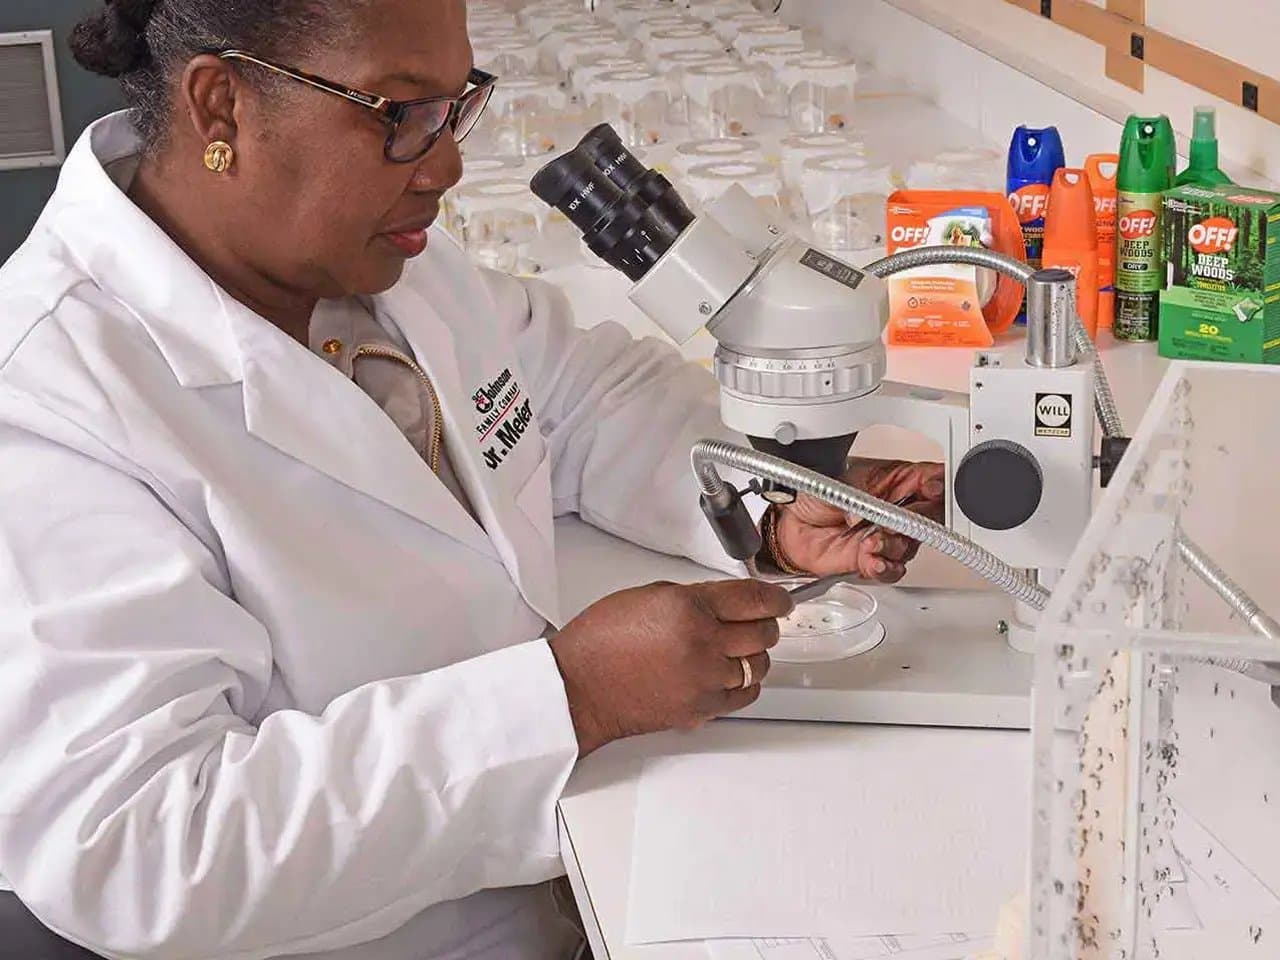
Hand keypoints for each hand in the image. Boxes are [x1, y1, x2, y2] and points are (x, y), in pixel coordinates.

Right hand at [549, 579, 793, 755]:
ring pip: (757, 666)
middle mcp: (702, 643)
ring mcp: (704, 679)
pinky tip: (732, 676)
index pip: (754, 600)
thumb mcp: (648, 596)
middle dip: (765, 626)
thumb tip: (727, 603)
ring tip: (738, 651)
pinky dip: (744, 684)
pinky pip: (744, 695)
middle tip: (758, 624)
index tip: (780, 602)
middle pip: (762, 633)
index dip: (775, 600)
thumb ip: (694, 598)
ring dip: (753, 656)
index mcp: (689, 608)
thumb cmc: (601, 641)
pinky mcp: (701, 709)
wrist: (579, 687)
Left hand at [773, 458, 945, 581]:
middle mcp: (896, 511)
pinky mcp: (873, 560)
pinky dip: (884, 567)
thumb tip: (910, 489)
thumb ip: (880, 485)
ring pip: (911, 546)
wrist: (788, 524)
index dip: (938, 488)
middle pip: (929, 519)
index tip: (931, 491)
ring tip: (871, 541)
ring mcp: (886, 537)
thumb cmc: (813, 494)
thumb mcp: (845, 479)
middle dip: (916, 522)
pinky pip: (892, 570)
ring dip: (893, 545)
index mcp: (896, 482)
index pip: (933, 483)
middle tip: (894, 521)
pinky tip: (872, 560)